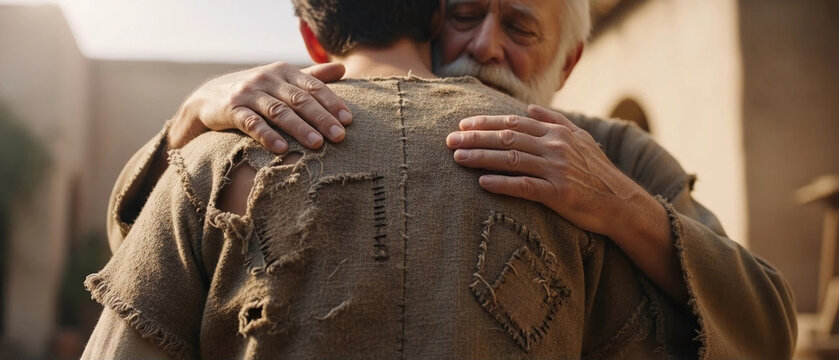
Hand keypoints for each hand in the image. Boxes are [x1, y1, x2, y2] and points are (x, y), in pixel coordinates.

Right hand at [168, 61, 351, 152]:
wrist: (208, 98)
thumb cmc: (256, 91)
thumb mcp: (282, 80)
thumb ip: (312, 76)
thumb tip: (343, 67)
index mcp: (284, 71)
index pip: (313, 87)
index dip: (332, 103)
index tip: (349, 120)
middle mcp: (267, 79)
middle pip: (300, 100)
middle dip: (322, 118)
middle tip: (340, 137)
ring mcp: (249, 93)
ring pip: (279, 111)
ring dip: (299, 129)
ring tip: (317, 145)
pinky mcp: (231, 109)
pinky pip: (251, 123)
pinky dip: (267, 135)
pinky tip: (281, 149)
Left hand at [446, 105, 686, 302]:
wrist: (621, 202)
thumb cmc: (598, 172)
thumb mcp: (582, 139)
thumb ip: (555, 121)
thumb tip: (530, 107)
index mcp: (557, 133)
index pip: (514, 122)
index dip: (486, 122)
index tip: (463, 124)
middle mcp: (555, 147)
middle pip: (507, 138)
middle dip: (475, 138)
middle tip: (449, 140)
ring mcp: (556, 170)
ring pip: (510, 159)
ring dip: (481, 158)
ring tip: (457, 158)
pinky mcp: (558, 194)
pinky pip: (524, 187)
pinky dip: (501, 184)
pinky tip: (481, 183)